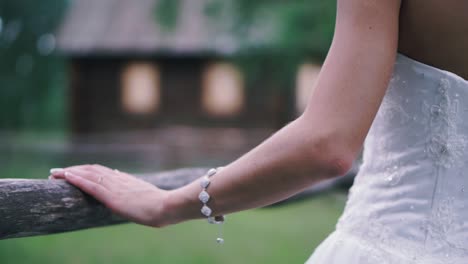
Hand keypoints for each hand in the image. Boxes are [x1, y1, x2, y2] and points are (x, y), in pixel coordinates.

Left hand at [49, 164, 169, 227]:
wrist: (166, 206)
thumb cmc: (161, 204)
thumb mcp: (146, 193)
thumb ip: (133, 186)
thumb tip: (122, 175)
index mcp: (126, 180)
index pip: (102, 171)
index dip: (86, 170)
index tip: (74, 171)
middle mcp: (118, 180)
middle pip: (92, 169)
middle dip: (74, 169)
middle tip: (57, 171)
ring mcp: (114, 187)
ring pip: (88, 174)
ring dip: (69, 172)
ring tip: (54, 173)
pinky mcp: (111, 196)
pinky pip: (90, 184)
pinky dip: (76, 179)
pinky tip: (65, 176)